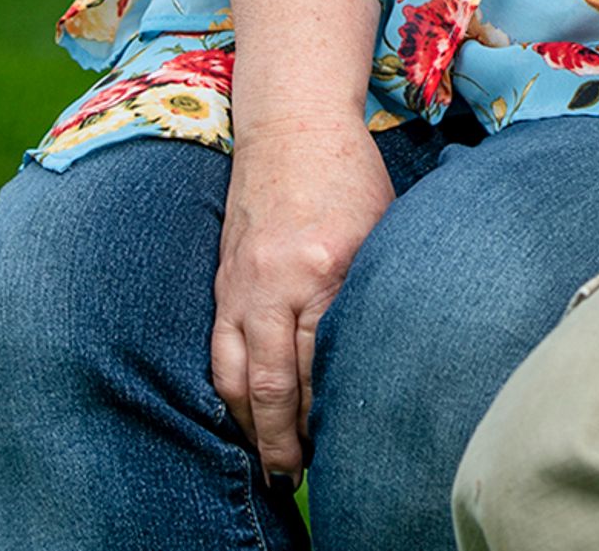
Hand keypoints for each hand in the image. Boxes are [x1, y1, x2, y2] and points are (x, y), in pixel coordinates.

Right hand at [210, 116, 395, 477]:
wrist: (292, 124)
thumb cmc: (350, 177)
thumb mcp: (382, 230)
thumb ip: (372, 292)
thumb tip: (380, 359)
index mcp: (328, 267)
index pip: (325, 361)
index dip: (329, 411)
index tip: (344, 443)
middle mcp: (279, 281)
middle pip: (273, 381)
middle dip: (284, 438)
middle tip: (297, 474)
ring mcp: (242, 283)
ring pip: (234, 374)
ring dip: (250, 425)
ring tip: (269, 460)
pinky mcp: (223, 281)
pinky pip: (217, 349)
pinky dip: (227, 391)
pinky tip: (243, 415)